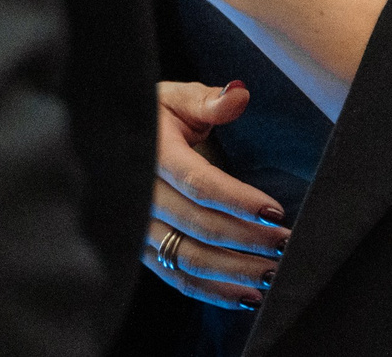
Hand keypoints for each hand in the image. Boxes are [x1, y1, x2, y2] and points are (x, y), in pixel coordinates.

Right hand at [141, 80, 289, 311]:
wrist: (106, 140)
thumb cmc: (154, 116)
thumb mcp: (176, 98)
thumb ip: (208, 101)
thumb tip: (239, 94)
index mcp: (153, 153)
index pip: (199, 183)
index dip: (238, 201)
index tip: (275, 211)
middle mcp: (141, 195)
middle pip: (199, 226)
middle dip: (247, 239)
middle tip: (286, 244)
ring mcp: (138, 228)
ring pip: (189, 259)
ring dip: (235, 272)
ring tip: (273, 274)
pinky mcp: (143, 250)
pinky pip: (178, 277)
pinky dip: (213, 292)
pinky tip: (247, 297)